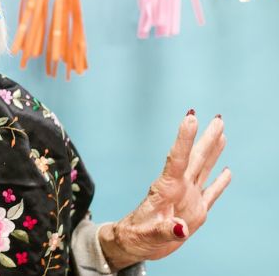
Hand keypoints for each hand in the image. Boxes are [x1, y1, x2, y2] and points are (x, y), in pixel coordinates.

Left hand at [99, 111, 231, 269]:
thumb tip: (182, 229)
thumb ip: (164, 230)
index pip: (177, 160)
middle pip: (195, 160)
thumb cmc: (137, 237)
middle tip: (218, 119)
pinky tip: (226, 170)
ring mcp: (188, 198)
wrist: (136, 245)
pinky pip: (211, 193)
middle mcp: (178, 189)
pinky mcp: (195, 211)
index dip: (184, 139)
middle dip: (206, 139)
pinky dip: (220, 182)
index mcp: (165, 190)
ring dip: (213, 151)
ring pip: (203, 169)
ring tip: (221, 131)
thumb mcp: (148, 235)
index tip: (191, 118)